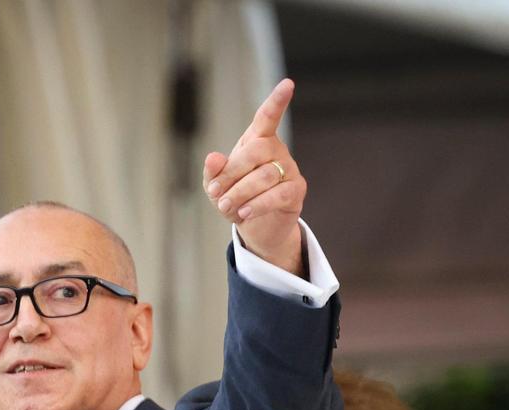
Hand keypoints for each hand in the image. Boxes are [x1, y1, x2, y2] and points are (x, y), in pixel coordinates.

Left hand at [202, 78, 306, 275]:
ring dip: (240, 193)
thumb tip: (212, 157)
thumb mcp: (216, 186)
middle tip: (217, 194)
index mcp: (257, 140)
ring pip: (265, 176)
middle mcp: (276, 150)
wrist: (255, 227)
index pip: (267, 117)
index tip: (288, 84)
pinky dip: (258, 205)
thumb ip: (213, 172)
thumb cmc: (235, 198)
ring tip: (226, 207)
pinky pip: (278, 194)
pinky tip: (244, 213)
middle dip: (232, 173)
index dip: (276, 101)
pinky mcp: (296, 191)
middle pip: (256, 151)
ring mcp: (289, 169)